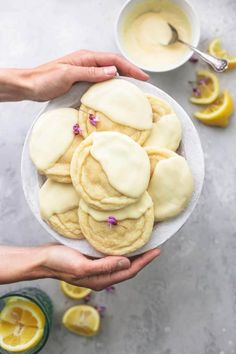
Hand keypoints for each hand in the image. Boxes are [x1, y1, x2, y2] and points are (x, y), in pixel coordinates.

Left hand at [25, 50, 148, 100]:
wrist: (30, 86)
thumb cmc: (45, 79)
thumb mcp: (68, 74)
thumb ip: (90, 72)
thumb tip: (113, 71)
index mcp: (86, 58)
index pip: (113, 61)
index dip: (130, 68)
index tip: (143, 77)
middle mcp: (87, 63)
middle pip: (113, 66)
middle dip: (129, 72)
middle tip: (143, 83)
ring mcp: (84, 72)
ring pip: (108, 74)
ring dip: (121, 79)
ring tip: (133, 89)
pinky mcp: (80, 82)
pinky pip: (100, 83)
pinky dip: (110, 86)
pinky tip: (114, 94)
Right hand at [41, 244, 159, 289]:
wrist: (43, 258)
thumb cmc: (60, 262)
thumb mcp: (82, 265)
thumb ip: (104, 266)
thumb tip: (127, 263)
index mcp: (102, 279)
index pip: (130, 271)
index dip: (145, 261)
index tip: (157, 250)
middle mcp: (102, 274)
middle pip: (129, 267)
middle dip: (143, 257)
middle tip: (155, 244)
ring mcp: (97, 266)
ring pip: (121, 261)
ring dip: (134, 252)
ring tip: (144, 241)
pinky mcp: (92, 258)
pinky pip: (112, 254)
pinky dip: (122, 248)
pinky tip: (124, 240)